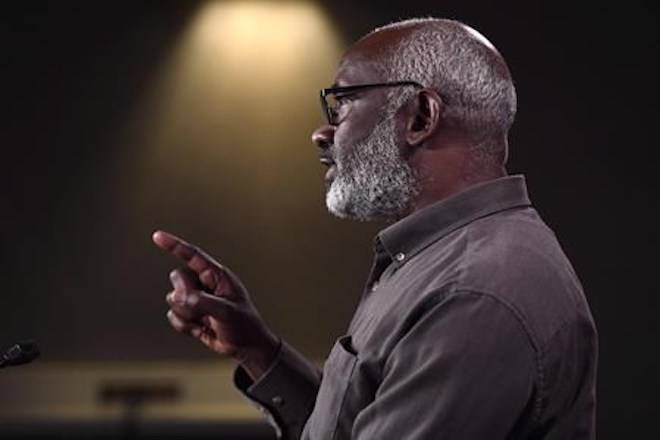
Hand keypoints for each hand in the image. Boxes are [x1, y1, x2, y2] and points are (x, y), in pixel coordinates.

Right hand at [153, 230, 278, 379]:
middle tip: (203, 308)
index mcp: (217, 276)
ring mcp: (196, 299)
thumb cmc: (244, 325)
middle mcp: (204, 284)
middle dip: (185, 294)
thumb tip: (180, 297)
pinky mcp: (190, 315)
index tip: (157, 236)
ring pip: (173, 299)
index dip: (174, 245)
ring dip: (188, 314)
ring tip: (207, 320)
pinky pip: (173, 316)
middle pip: (178, 278)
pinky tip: (201, 329)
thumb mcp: (227, 312)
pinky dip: (184, 326)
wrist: (245, 347)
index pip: (193, 256)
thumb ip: (203, 302)